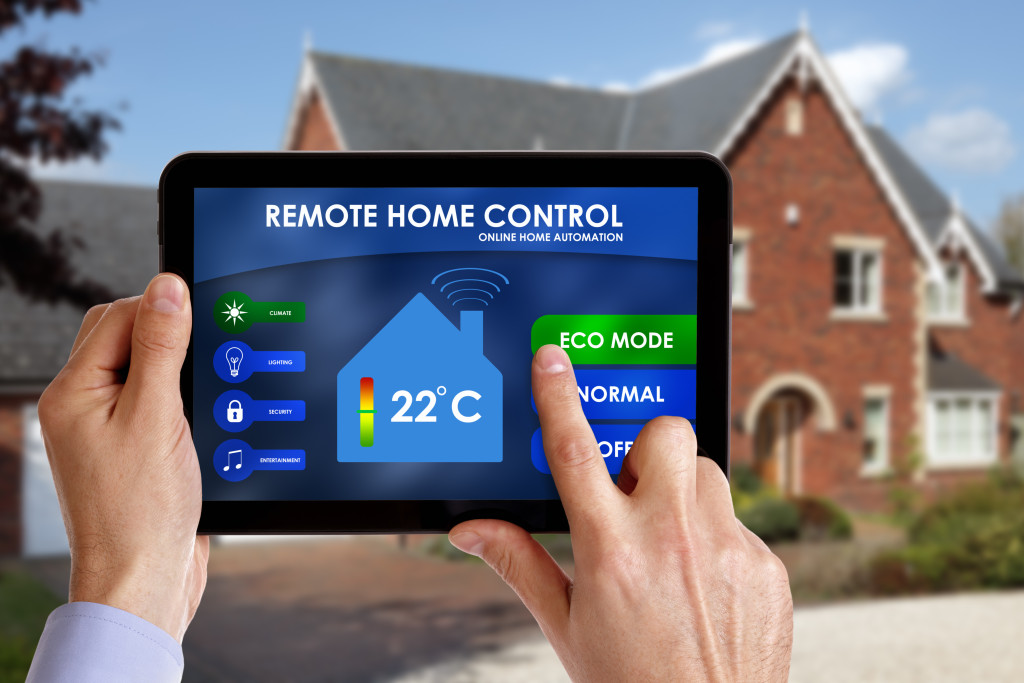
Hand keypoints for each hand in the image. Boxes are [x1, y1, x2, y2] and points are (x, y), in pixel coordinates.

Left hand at [38, 273, 207, 641]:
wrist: (144, 580)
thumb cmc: (140, 512)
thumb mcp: (156, 417)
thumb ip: (162, 348)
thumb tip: (167, 287)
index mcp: (73, 393)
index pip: (117, 316)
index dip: (162, 307)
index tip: (203, 311)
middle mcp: (84, 407)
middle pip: (126, 336)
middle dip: (169, 334)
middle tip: (204, 355)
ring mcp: (108, 429)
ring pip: (146, 368)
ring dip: (180, 368)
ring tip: (201, 395)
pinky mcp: (135, 448)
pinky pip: (159, 401)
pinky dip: (184, 398)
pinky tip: (203, 415)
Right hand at [449, 345, 792, 680]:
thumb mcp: (564, 626)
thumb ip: (518, 564)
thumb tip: (469, 531)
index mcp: (609, 549)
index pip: (573, 451)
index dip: (557, 396)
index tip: (552, 359)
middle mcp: (670, 537)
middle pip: (664, 433)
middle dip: (646, 447)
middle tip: (634, 492)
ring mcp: (725, 548)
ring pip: (707, 469)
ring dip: (684, 490)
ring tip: (670, 540)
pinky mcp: (765, 564)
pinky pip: (739, 519)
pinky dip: (717, 537)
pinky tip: (703, 582)